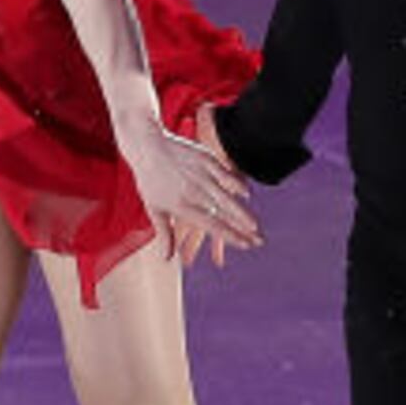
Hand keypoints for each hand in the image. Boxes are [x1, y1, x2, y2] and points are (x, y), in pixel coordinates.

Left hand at [126, 110, 259, 266]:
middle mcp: (193, 192)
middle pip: (224, 213)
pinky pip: (226, 174)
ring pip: (227, 197)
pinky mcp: (205, 159)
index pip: (211, 225)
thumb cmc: (149, 180)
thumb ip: (165, 234)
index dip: (230, 236)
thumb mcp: (154, 209)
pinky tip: (247, 194)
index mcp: (181, 205)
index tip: (245, 245)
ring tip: (255, 225)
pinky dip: (237, 184)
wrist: (146, 146)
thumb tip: (168, 259)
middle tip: (259, 240)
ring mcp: (200, 175)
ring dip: (242, 212)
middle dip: (243, 228)